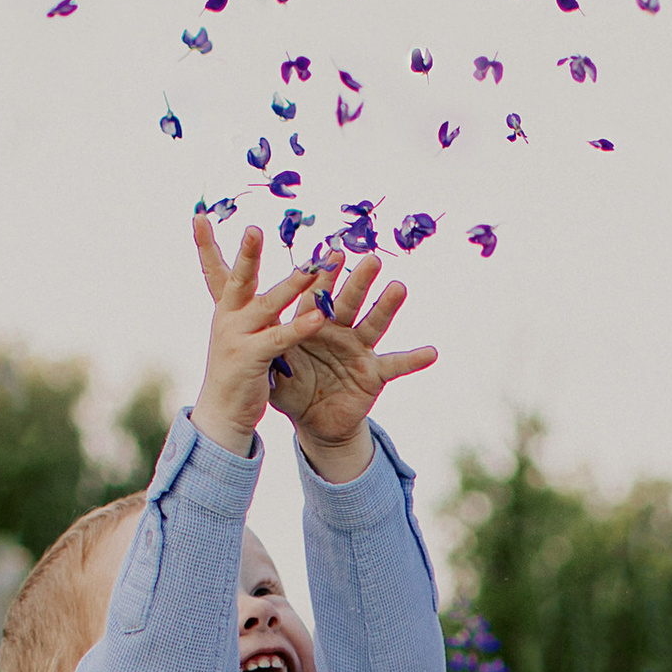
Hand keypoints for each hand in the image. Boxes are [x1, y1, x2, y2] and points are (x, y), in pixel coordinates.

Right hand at [190, 217, 317, 457]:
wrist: (223, 414)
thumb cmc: (238, 372)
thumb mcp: (241, 335)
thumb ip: (253, 314)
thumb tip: (267, 293)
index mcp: (226, 310)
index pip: (214, 271)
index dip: (205, 244)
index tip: (198, 216)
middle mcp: (228, 319)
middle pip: (239, 279)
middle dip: (247, 254)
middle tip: (253, 229)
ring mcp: (237, 338)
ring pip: (267, 305)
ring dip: (291, 285)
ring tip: (312, 268)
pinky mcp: (252, 359)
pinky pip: (280, 339)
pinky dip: (299, 329)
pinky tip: (318, 319)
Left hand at [263, 254, 436, 480]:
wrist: (312, 418)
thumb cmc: (291, 387)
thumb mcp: (273, 368)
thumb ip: (266, 346)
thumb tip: (239, 327)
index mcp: (312, 323)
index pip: (317, 295)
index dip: (324, 277)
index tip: (332, 253)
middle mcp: (338, 330)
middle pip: (350, 301)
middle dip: (359, 281)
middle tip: (370, 259)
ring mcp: (358, 349)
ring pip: (374, 324)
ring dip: (386, 307)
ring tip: (398, 287)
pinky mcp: (373, 373)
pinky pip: (396, 365)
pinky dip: (413, 360)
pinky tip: (431, 352)